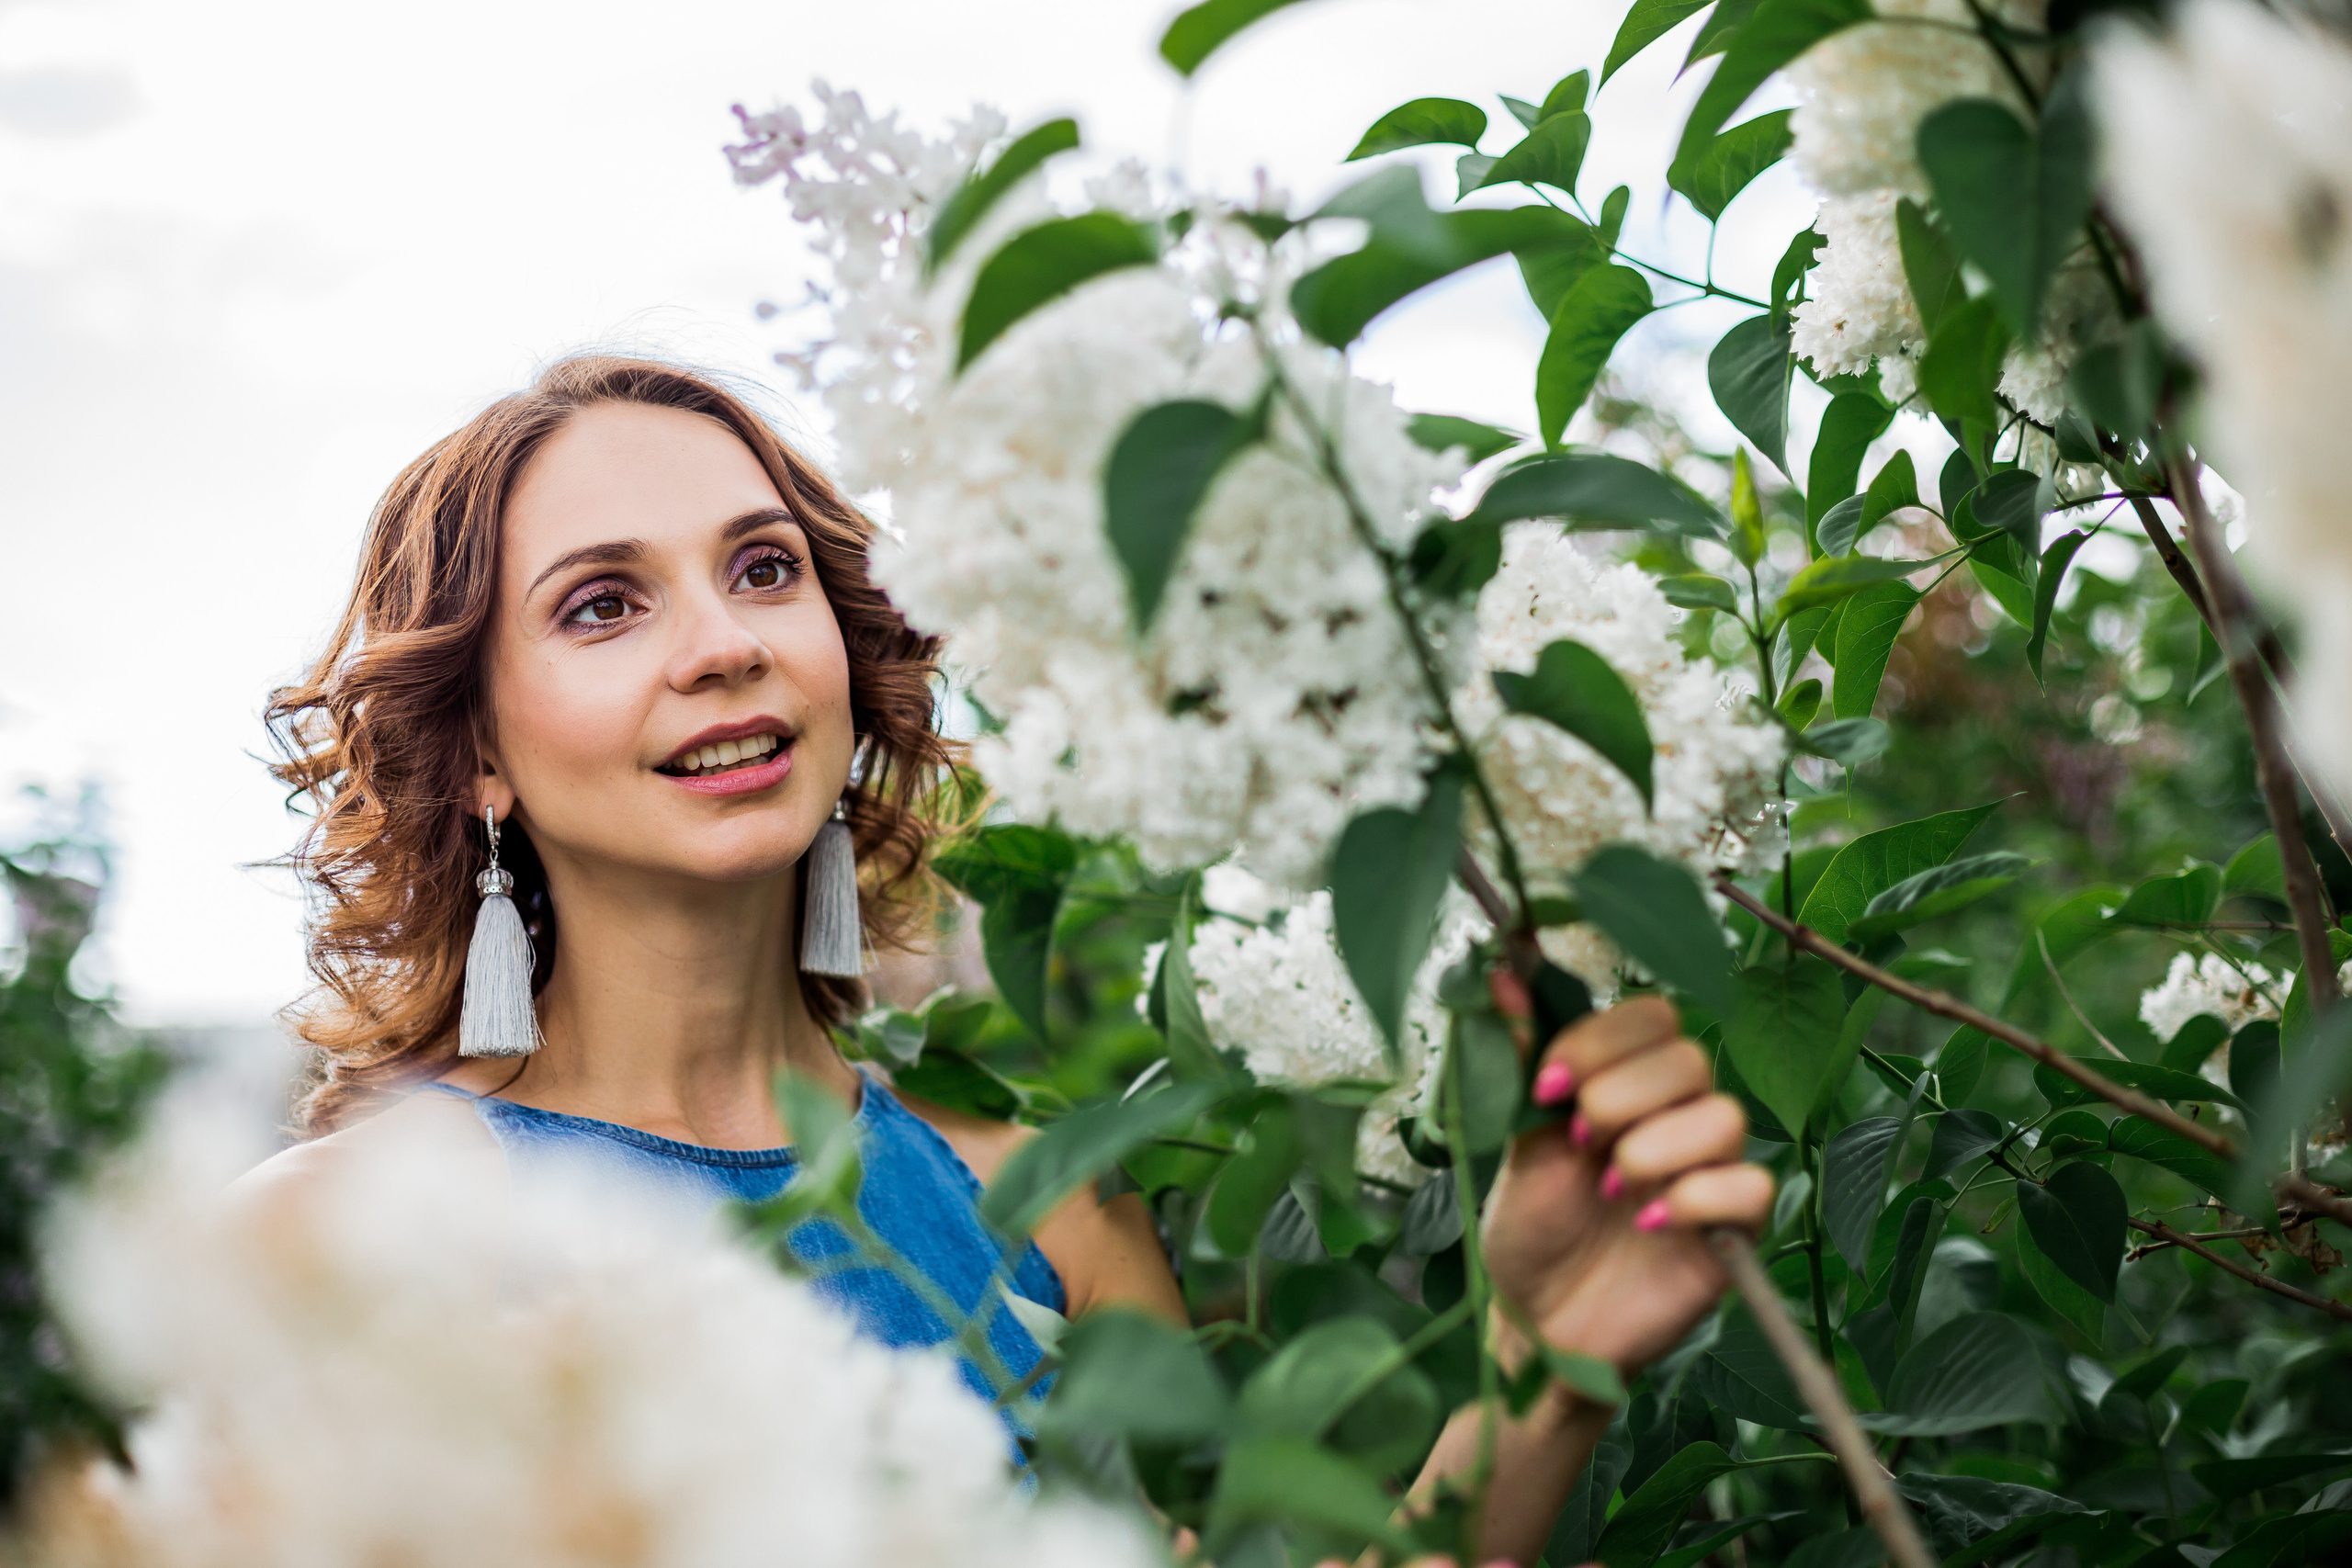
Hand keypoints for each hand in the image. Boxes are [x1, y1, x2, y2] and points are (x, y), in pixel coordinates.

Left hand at [1476, 988, 1773, 1379]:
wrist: (1539, 1322)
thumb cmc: (1531, 1228)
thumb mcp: (1517, 1141)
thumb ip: (1522, 1061)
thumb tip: (1500, 974)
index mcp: (1627, 1081)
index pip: (1651, 1016)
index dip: (1601, 1041)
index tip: (1549, 1086)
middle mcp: (1678, 1115)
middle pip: (1688, 1059)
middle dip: (1620, 1097)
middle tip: (1579, 1145)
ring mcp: (1711, 1171)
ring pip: (1723, 1117)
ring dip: (1652, 1150)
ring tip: (1608, 1192)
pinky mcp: (1736, 1230)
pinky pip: (1751, 1186)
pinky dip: (1696, 1198)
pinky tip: (1648, 1223)